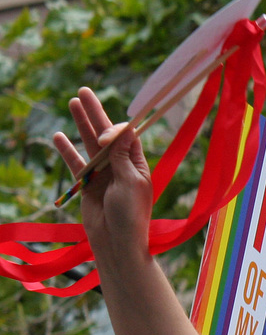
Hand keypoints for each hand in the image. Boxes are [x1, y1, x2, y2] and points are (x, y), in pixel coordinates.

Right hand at [52, 87, 152, 264]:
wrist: (117, 242)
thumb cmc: (130, 214)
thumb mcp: (130, 182)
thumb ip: (122, 156)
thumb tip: (123, 129)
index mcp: (138, 166)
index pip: (128, 137)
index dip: (116, 129)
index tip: (106, 136)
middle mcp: (122, 167)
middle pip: (107, 135)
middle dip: (96, 114)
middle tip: (84, 91)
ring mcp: (104, 175)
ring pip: (90, 145)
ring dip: (81, 125)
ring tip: (72, 103)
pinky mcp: (88, 185)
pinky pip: (76, 164)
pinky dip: (67, 151)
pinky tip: (58, 136)